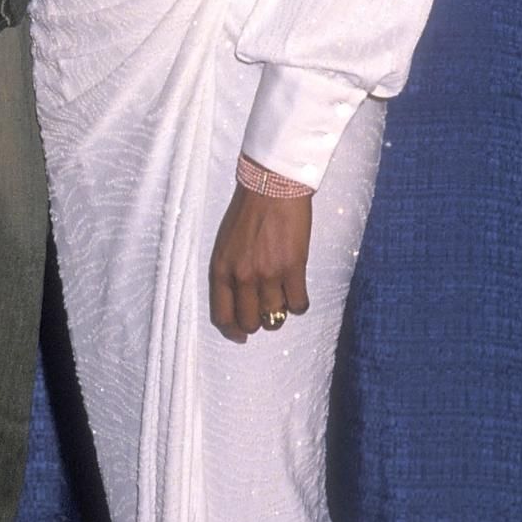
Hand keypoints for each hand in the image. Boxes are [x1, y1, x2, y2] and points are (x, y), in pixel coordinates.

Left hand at [208, 185, 310, 342]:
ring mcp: (268, 274)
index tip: (241, 335)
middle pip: (250, 322)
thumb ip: (230, 272)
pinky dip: (299, 304)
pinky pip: (298, 304)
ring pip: (275, 317)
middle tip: (267, 311)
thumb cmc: (248, 211)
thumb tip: (241, 300)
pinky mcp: (293, 268)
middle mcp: (242, 276)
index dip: (233, 331)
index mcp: (222, 269)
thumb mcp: (226, 244)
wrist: (272, 186)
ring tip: (283, 296)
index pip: (222, 316)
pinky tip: (298, 291)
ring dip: (281, 312)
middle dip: (259, 322)